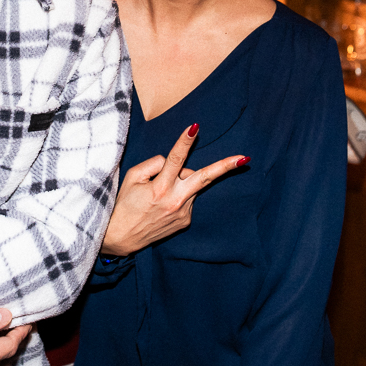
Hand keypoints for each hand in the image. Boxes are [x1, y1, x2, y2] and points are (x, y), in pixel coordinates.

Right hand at [99, 124, 248, 256]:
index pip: (175, 158)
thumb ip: (153, 164)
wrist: (120, 238)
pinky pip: (187, 198)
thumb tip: (173, 162)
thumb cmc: (123, 204)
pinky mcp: (185, 221)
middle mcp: (175, 200)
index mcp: (160, 187)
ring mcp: (183, 212)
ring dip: (182, 181)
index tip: (195, 127)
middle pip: (205, 177)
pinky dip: (178, 195)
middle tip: (244, 158)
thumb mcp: (131, 177)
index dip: (185, 141)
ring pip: (191, 185)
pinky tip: (162, 204)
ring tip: (157, 193)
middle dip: (225, 166)